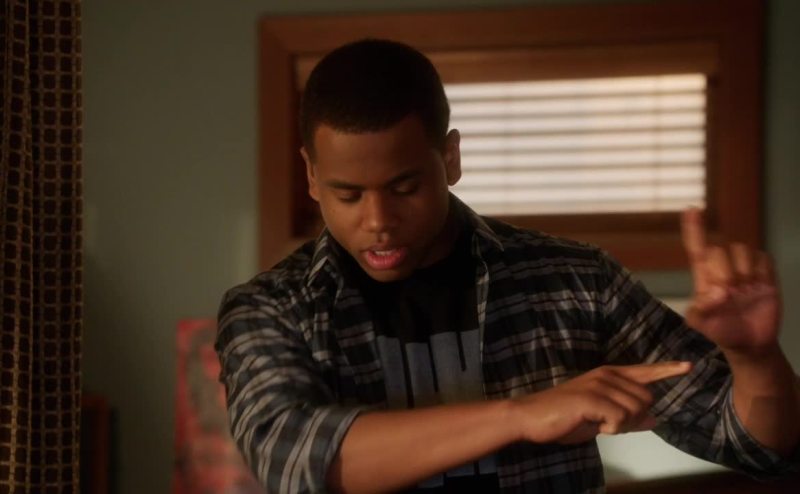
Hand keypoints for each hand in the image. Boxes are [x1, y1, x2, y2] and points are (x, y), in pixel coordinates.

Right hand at [512, 361, 690, 444]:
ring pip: (635, 410)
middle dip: (634, 417)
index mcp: (609, 375)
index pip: (644, 371)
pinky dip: (611, 429)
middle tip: (608, 424)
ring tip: (596, 423)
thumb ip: (628, 417)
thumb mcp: (600, 419)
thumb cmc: (564, 417)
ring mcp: (599, 385)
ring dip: (621, 425)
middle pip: (645, 398)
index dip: (667, 369)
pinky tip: (593, 425)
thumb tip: (654, 419)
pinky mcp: (592, 398)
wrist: (531, 417)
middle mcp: (607, 375)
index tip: (688, 366)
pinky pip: (620, 419)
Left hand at [681, 208, 782, 353]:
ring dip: (741, 269)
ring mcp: (746, 271)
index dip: (694, 229)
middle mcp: (724, 269)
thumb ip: (698, 311)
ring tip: (742, 290)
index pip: (697, 248)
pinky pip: (763, 258)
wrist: (751, 345)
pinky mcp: (766, 275)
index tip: (692, 209)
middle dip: (722, 269)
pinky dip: (760, 270)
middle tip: (728, 291)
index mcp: (705, 278)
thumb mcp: (701, 325)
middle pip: (719, 249)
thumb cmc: (722, 332)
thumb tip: (717, 292)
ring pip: (741, 250)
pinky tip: (758, 285)